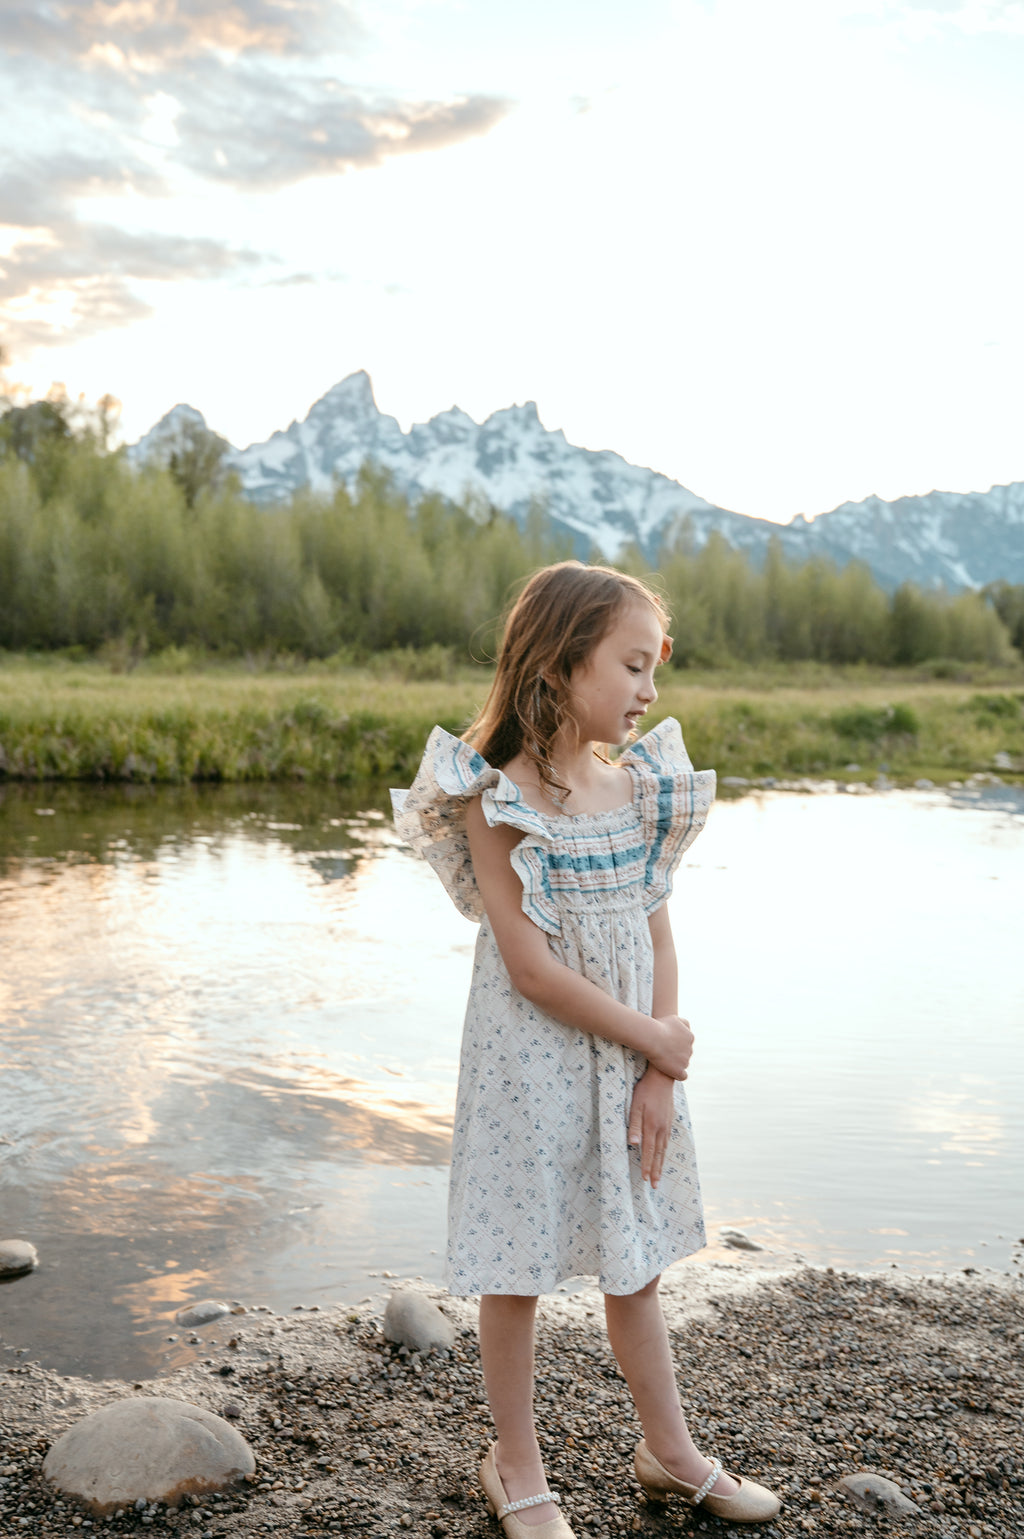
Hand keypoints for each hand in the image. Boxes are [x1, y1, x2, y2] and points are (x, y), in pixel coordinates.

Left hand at [627, 1067, 676, 1186]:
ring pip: (663, 1150)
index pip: (648, 1151)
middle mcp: (661, 1129)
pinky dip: (664, 1153)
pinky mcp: (669, 1121)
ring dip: (660, 1164)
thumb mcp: (636, 1105)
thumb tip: (633, 1144)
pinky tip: (662, 1156)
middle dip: (655, 1171)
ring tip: (658, 1176)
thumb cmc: (645, 1090)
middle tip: (654, 1185)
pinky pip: (667, 1142)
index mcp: (652, 1126)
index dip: (646, 1165)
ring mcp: (667, 1125)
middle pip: (658, 1154)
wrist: (663, 1078)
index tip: (644, 1179)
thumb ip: (635, 1125)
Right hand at [646, 1014, 693, 1080]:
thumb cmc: (660, 1026)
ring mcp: (685, 1061)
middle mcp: (690, 1049)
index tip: (667, 1044)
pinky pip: (682, 1076)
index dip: (676, 1045)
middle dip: (677, 1054)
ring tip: (663, 1061)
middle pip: (685, 1054)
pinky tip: (669, 1072)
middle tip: (663, 1053)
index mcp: (690, 1037)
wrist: (652, 1037)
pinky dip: (677, 1074)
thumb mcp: (675, 1018)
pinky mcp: (679, 1071)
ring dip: (675, 1063)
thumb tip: (688, 1029)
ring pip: (683, 1064)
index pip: (687, 1043)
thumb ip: (684, 1023)